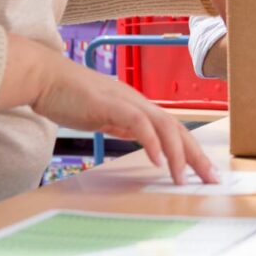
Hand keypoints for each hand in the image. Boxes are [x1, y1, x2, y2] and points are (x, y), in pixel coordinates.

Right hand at [0, 36, 218, 184]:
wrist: (44, 76)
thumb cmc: (68, 96)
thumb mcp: (103, 116)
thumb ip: (121, 125)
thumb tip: (138, 140)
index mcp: (137, 106)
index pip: (173, 129)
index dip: (191, 150)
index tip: (203, 172)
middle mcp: (138, 102)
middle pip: (178, 128)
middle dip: (197, 155)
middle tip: (212, 178)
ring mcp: (125, 101)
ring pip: (164, 126)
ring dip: (178, 154)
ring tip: (183, 177)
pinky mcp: (111, 104)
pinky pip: (139, 124)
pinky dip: (151, 142)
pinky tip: (157, 161)